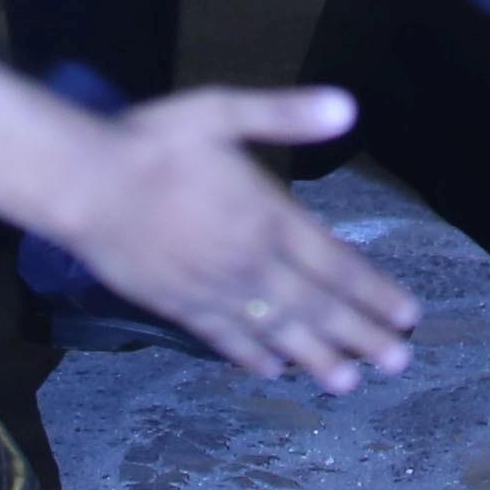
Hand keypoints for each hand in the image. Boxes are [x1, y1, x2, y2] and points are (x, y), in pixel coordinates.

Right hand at [0, 73, 419, 394]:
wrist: (83, 184)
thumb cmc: (152, 142)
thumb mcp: (220, 111)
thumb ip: (284, 113)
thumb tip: (348, 106)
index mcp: (267, 216)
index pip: (334, 263)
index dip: (373, 291)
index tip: (407, 314)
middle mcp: (249, 262)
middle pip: (316, 306)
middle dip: (361, 334)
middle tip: (399, 361)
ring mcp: (214, 291)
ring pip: (277, 331)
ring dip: (317, 356)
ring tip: (351, 382)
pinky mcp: (179, 307)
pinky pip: (226, 339)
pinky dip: (253, 356)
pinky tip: (274, 371)